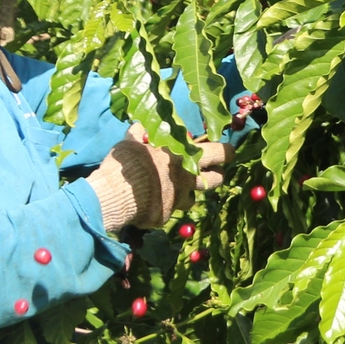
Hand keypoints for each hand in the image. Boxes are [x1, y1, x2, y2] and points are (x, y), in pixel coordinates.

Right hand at [87, 138, 228, 229]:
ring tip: (176, 187)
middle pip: (217, 179)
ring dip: (188, 193)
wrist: (116, 194)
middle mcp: (187, 179)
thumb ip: (141, 135)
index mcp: (185, 157)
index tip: (228, 151)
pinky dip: (164, 205)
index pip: (220, 152)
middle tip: (212, 172)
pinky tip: (151, 201)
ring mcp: (178, 199)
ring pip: (194, 198)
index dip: (227, 152)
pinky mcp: (167, 215)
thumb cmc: (127, 162)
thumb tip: (140, 128)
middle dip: (217, 175)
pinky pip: (170, 210)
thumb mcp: (133, 141)